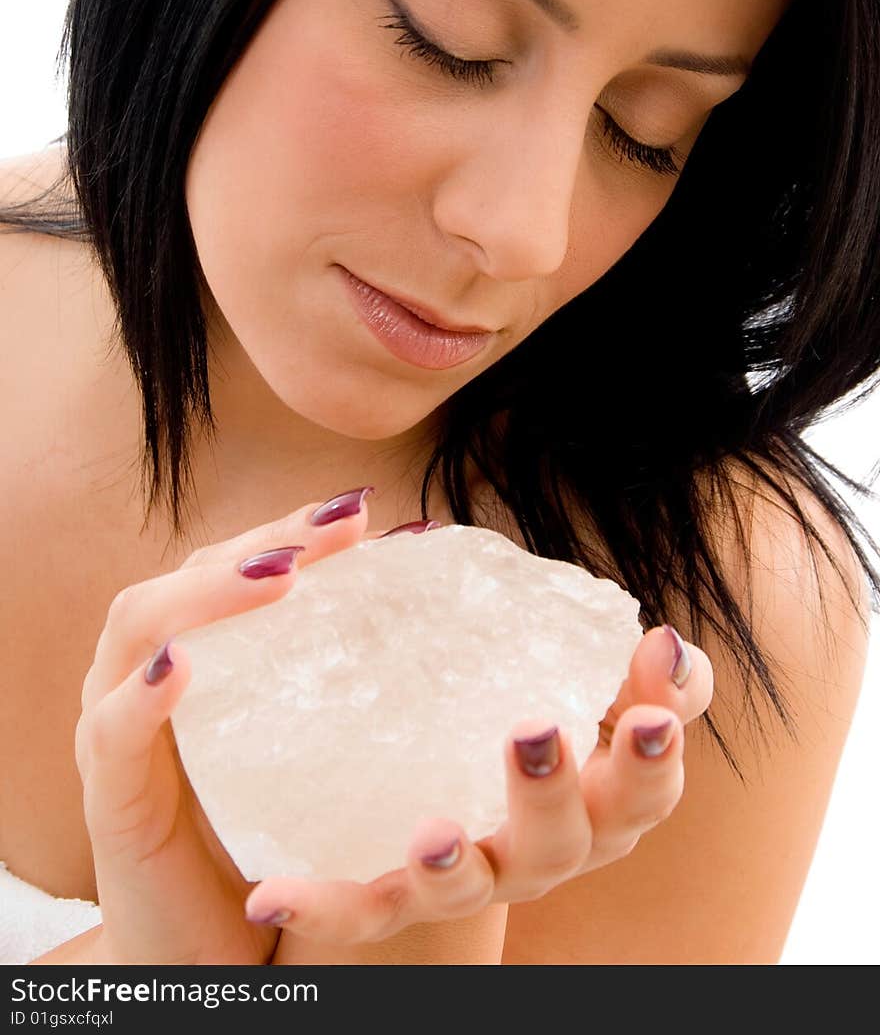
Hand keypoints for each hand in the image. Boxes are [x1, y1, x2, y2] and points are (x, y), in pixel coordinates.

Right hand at [74, 486, 375, 964]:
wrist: (213, 951)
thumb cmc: (268, 838)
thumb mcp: (311, 750)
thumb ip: (344, 687)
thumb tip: (437, 620)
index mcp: (197, 656)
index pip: (234, 563)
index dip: (294, 527)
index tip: (366, 512)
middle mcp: (146, 676)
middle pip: (189, 573)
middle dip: (265, 540)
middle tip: (342, 525)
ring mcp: (118, 730)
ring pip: (138, 625)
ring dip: (208, 593)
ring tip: (281, 576)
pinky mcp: (109, 798)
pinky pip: (112, 732)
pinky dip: (142, 694)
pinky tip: (181, 667)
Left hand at [255, 622, 712, 954]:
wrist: (433, 789)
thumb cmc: (522, 714)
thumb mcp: (582, 678)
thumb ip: (629, 660)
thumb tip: (664, 639)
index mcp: (597, 796)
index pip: (648, 779)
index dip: (659, 742)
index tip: (651, 696)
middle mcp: (544, 848)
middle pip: (571, 842)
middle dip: (557, 792)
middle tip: (535, 730)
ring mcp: (473, 876)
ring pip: (474, 888)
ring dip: (456, 863)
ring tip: (433, 834)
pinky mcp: (397, 894)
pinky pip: (363, 908)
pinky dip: (322, 905)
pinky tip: (270, 892)